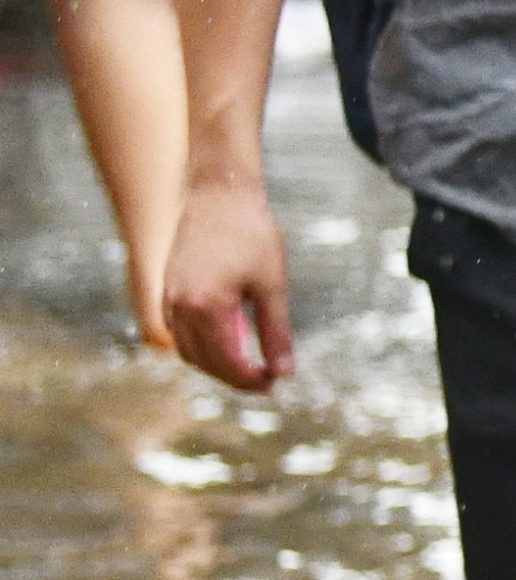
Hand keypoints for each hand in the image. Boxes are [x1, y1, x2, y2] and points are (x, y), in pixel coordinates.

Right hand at [165, 174, 291, 394]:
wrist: (219, 194)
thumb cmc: (251, 234)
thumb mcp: (273, 284)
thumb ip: (276, 332)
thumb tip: (285, 373)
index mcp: (205, 306)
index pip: (226, 362)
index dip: (250, 380)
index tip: (275, 384)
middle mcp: (179, 307)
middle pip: (204, 362)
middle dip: (234, 377)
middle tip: (267, 378)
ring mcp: (168, 299)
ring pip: (187, 351)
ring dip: (216, 364)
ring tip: (250, 364)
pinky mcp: (167, 290)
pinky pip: (179, 332)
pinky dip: (201, 345)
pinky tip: (230, 341)